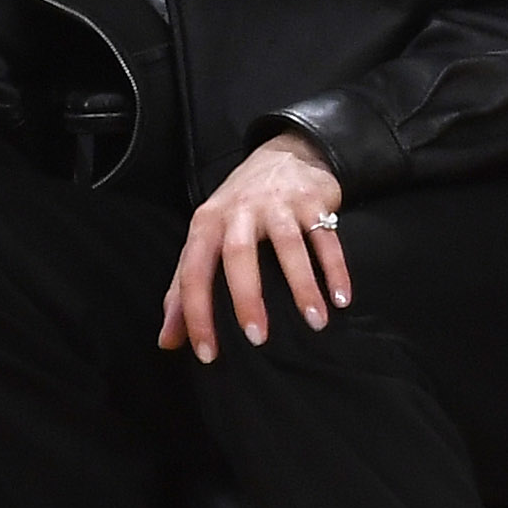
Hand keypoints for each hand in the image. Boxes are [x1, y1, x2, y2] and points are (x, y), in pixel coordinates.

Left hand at [159, 132, 350, 362]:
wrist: (284, 154)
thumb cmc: (239, 209)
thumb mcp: (206, 238)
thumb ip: (184, 288)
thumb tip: (167, 341)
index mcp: (207, 224)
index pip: (193, 272)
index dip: (196, 314)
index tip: (208, 354)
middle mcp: (240, 212)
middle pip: (238, 255)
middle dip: (247, 299)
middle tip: (257, 339)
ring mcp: (278, 204)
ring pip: (288, 246)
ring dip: (303, 286)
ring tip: (315, 323)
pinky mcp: (312, 201)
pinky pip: (326, 238)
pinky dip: (335, 269)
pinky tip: (341, 299)